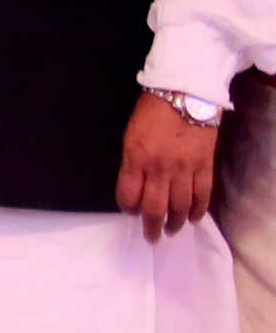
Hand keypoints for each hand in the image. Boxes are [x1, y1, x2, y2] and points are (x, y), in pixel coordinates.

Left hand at [118, 91, 219, 238]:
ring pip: (180, 206)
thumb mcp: (130, 136)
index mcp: (135, 159)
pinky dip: (198, 210)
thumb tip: (134, 186)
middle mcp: (159, 168)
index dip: (128, 208)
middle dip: (152, 226)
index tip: (130, 212)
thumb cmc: (151, 112)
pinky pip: (202, 195)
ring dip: (175, 222)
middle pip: (155, 208)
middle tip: (152, 237)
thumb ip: (131, 163)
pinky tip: (193, 218)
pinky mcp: (204, 166)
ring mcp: (184, 169)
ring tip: (171, 230)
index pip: (128, 195)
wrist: (184, 95)